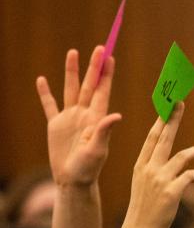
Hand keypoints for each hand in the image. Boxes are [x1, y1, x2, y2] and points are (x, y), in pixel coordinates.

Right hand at [37, 47, 122, 188]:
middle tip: (100, 47)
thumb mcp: (98, 150)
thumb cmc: (89, 168)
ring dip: (72, 71)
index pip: (103, 90)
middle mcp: (85, 114)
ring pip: (71, 89)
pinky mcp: (56, 125)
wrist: (73, 180)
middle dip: (94, 66)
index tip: (110, 57)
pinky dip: (45, 93)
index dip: (106, 74)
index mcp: (97, 118)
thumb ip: (105, 131)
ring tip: (73, 53)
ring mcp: (70, 118)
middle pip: (89, 84)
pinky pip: (49, 105)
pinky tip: (42, 80)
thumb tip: (116, 115)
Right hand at [121, 106, 193, 227]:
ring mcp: (159, 179)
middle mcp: (149, 169)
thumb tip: (190, 169)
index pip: (153, 138)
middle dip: (173, 119)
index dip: (161, 120)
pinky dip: (193, 175)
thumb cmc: (146, 206)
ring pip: (181, 157)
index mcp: (141, 165)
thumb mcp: (147, 184)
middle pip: (164, 138)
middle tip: (180, 103)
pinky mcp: (171, 191)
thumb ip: (163, 172)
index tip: (167, 105)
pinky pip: (189, 176)